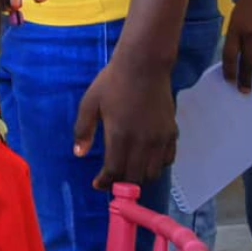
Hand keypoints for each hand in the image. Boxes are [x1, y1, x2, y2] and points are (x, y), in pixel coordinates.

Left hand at [75, 57, 178, 187]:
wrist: (144, 65)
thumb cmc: (113, 82)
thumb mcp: (90, 103)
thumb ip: (83, 130)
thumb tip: (79, 154)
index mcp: (120, 136)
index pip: (115, 171)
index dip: (105, 182)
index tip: (97, 184)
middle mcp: (143, 142)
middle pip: (135, 177)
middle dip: (121, 184)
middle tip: (111, 181)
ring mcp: (160, 139)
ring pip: (153, 172)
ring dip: (139, 177)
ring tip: (127, 172)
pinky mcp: (172, 133)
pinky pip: (167, 159)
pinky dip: (156, 165)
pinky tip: (145, 159)